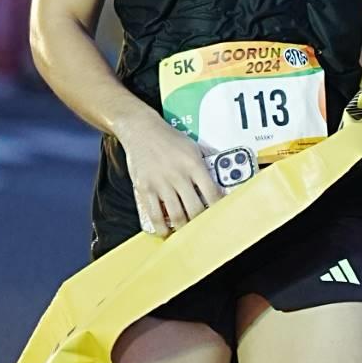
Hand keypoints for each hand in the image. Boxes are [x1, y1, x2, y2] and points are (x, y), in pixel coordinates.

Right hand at [119, 112, 220, 236]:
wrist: (141, 129)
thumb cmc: (169, 139)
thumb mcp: (192, 147)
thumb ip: (204, 166)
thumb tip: (217, 185)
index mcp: (193, 164)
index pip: (212, 193)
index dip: (218, 209)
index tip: (220, 216)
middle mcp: (178, 174)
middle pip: (195, 209)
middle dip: (201, 223)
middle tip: (203, 228)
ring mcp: (160, 182)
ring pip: (176, 215)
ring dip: (183, 228)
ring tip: (186, 233)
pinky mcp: (144, 188)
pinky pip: (154, 214)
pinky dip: (161, 228)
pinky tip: (166, 232)